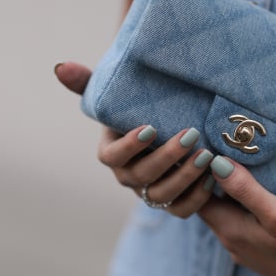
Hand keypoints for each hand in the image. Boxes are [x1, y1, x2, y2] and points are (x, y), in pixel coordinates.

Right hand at [54, 62, 214, 217]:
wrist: (165, 124)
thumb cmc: (135, 107)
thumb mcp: (113, 93)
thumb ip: (87, 82)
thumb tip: (61, 67)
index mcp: (110, 153)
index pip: (112, 156)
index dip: (129, 146)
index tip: (149, 127)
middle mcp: (128, 176)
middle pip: (142, 176)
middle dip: (167, 157)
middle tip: (190, 135)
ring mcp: (150, 192)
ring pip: (163, 195)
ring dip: (185, 178)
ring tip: (206, 155)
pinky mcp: (173, 202)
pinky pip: (183, 209)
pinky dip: (198, 197)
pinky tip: (214, 176)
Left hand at [198, 157, 275, 275]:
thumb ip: (246, 190)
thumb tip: (216, 163)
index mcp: (230, 231)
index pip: (197, 198)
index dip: (198, 174)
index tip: (209, 150)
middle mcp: (232, 243)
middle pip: (211, 205)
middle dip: (214, 180)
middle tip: (226, 151)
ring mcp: (246, 250)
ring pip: (227, 214)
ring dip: (231, 193)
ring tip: (245, 167)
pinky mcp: (261, 252)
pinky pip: (243, 223)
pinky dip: (245, 206)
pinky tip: (261, 193)